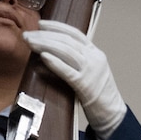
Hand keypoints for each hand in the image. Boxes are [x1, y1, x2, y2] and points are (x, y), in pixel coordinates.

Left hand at [24, 20, 126, 139]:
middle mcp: (94, 58)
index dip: (56, 26)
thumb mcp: (92, 71)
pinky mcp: (85, 86)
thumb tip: (55, 53)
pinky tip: (43, 57)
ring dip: (45, 45)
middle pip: (67, 41)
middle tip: (27, 35)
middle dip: (45, 36)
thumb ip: (78, 61)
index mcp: (96, 53)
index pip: (75, 33)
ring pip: (65, 51)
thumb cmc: (99, 96)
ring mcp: (91, 71)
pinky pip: (67, 71)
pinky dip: (55, 62)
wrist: (113, 115)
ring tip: (30, 43)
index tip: (41, 24)